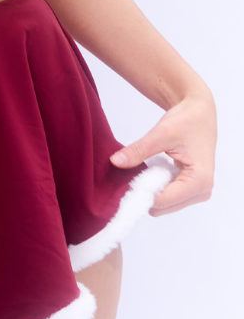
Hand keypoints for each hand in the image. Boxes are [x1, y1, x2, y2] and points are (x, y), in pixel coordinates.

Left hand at [110, 88, 216, 215]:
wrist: (199, 112)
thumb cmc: (185, 121)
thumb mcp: (160, 134)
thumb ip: (139, 151)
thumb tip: (115, 162)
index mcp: (200, 181)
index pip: (164, 200)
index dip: (142, 193)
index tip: (125, 182)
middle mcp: (202, 191)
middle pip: (164, 206)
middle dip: (147, 192)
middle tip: (135, 173)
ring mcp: (198, 192)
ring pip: (165, 204)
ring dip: (152, 190)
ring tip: (148, 169)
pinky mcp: (192, 189)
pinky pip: (169, 197)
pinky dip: (157, 187)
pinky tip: (154, 171)